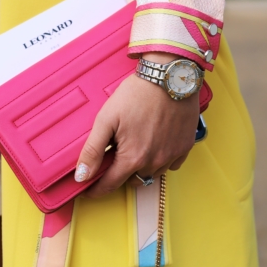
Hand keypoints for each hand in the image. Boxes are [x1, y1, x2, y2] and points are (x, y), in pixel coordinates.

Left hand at [75, 53, 200, 197]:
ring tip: (134, 149)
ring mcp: (172, 156)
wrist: (169, 76)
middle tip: (113, 160)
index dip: (96, 190)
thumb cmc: (137, 94)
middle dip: (120, 176)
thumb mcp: (106, 119)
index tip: (89, 189)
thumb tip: (81, 176)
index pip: (110, 185)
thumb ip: (93, 150)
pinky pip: (171, 165)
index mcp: (132, 158)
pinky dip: (160, 160)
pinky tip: (154, 145)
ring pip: (152, 174)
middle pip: (132, 181)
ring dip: (140, 169)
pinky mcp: (185, 147)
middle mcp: (154, 162)